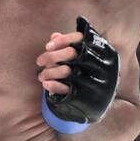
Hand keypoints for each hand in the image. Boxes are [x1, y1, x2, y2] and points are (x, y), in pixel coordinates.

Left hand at [37, 16, 120, 133]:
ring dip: (49, 72)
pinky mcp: (86, 96)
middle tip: (39, 61)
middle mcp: (100, 65)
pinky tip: (45, 84)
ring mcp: (94, 81)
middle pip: (71, 54)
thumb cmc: (87, 74)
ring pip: (66, 71)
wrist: (98, 105)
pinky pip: (66, 89)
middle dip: (51, 56)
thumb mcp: (82, 59)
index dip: (62, 40)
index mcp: (100, 51)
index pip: (80, 39)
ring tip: (41, 75)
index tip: (47, 46)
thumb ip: (69, 46)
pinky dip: (53, 85)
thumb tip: (54, 35)